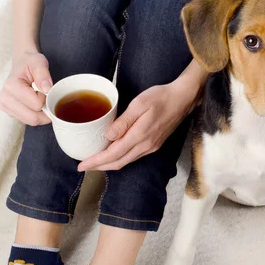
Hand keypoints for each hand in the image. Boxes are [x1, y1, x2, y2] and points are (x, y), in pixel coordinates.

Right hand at [0, 52, 52, 125]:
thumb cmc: (30, 63)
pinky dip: (35, 115)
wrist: (21, 64)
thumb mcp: (38, 62)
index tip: (43, 88)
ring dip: (40, 113)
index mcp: (11, 86)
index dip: (45, 98)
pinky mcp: (9, 112)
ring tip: (38, 99)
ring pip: (31, 121)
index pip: (36, 104)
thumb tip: (47, 89)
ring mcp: (5, 106)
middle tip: (44, 97)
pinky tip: (33, 104)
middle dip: (44, 110)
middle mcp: (5, 98)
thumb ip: (43, 74)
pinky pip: (28, 121)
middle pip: (33, 118)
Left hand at [78, 80, 196, 171]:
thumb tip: (108, 136)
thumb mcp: (139, 104)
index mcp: (140, 136)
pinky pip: (133, 157)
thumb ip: (123, 121)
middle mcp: (145, 146)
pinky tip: (113, 154)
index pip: (113, 154)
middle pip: (118, 163)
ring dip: (109, 164)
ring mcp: (150, 147)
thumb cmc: (161, 97)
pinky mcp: (154, 145)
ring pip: (126, 162)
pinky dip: (120, 159)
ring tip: (95, 162)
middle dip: (99, 167)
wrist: (182, 99)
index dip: (96, 162)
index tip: (82, 165)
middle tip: (83, 166)